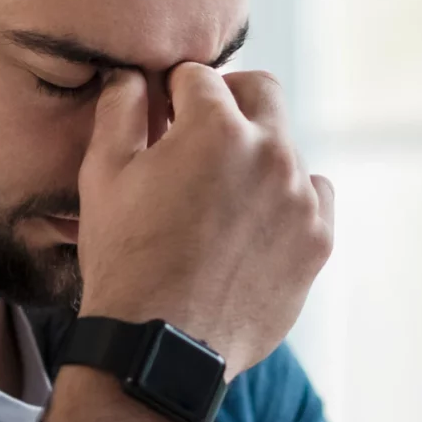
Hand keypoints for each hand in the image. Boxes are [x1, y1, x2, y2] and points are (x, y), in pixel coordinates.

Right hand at [74, 65, 333, 376]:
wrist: (160, 347)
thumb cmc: (125, 259)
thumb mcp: (103, 174)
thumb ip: (120, 107)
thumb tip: (132, 74)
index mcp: (216, 127)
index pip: (200, 77)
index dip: (174, 93)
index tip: (164, 115)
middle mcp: (271, 153)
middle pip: (260, 91)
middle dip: (228, 101)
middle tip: (199, 134)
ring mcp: (301, 198)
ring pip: (285, 148)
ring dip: (256, 155)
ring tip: (220, 196)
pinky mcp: (318, 239)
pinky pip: (313, 196)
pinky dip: (287, 199)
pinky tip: (252, 224)